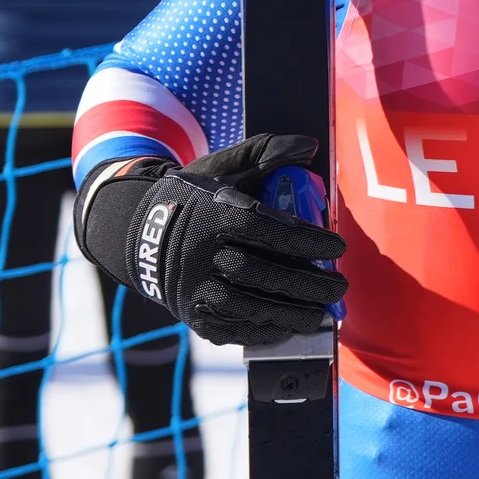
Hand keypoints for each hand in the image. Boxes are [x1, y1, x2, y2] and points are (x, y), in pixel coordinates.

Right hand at [74, 133, 347, 343]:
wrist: (140, 232)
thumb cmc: (196, 197)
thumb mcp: (224, 167)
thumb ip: (266, 151)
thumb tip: (309, 146)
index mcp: (211, 215)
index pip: (265, 230)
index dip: (305, 241)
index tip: (337, 247)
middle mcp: (199, 254)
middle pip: (259, 273)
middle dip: (304, 283)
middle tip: (339, 286)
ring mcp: (192, 288)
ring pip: (244, 306)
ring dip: (287, 312)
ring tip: (321, 312)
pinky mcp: (189, 312)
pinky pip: (227, 328)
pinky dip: (259, 331)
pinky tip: (287, 328)